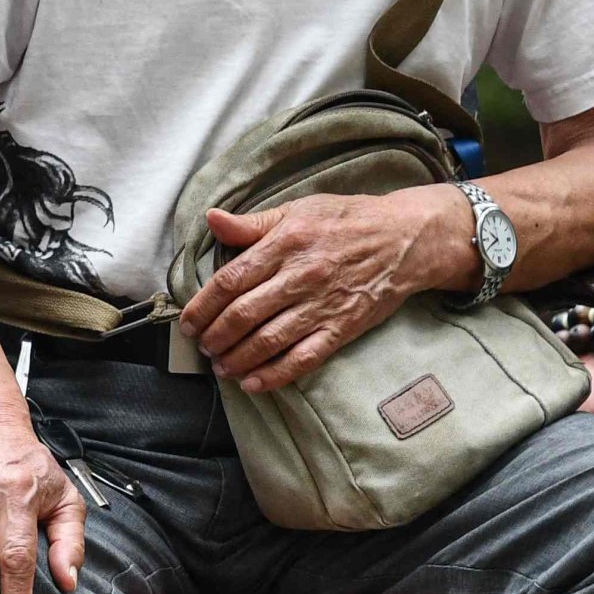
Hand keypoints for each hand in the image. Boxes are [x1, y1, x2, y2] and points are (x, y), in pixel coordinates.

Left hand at [179, 187, 460, 392]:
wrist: (405, 240)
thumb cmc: (347, 220)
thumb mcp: (299, 209)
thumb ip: (252, 223)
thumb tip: (211, 220)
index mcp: (285, 243)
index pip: (230, 280)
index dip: (202, 306)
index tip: (188, 322)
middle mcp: (300, 276)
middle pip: (244, 315)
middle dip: (215, 337)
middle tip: (203, 347)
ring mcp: (322, 305)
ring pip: (268, 341)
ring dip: (237, 359)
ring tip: (221, 367)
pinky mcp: (342, 328)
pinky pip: (303, 359)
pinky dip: (275, 375)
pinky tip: (253, 383)